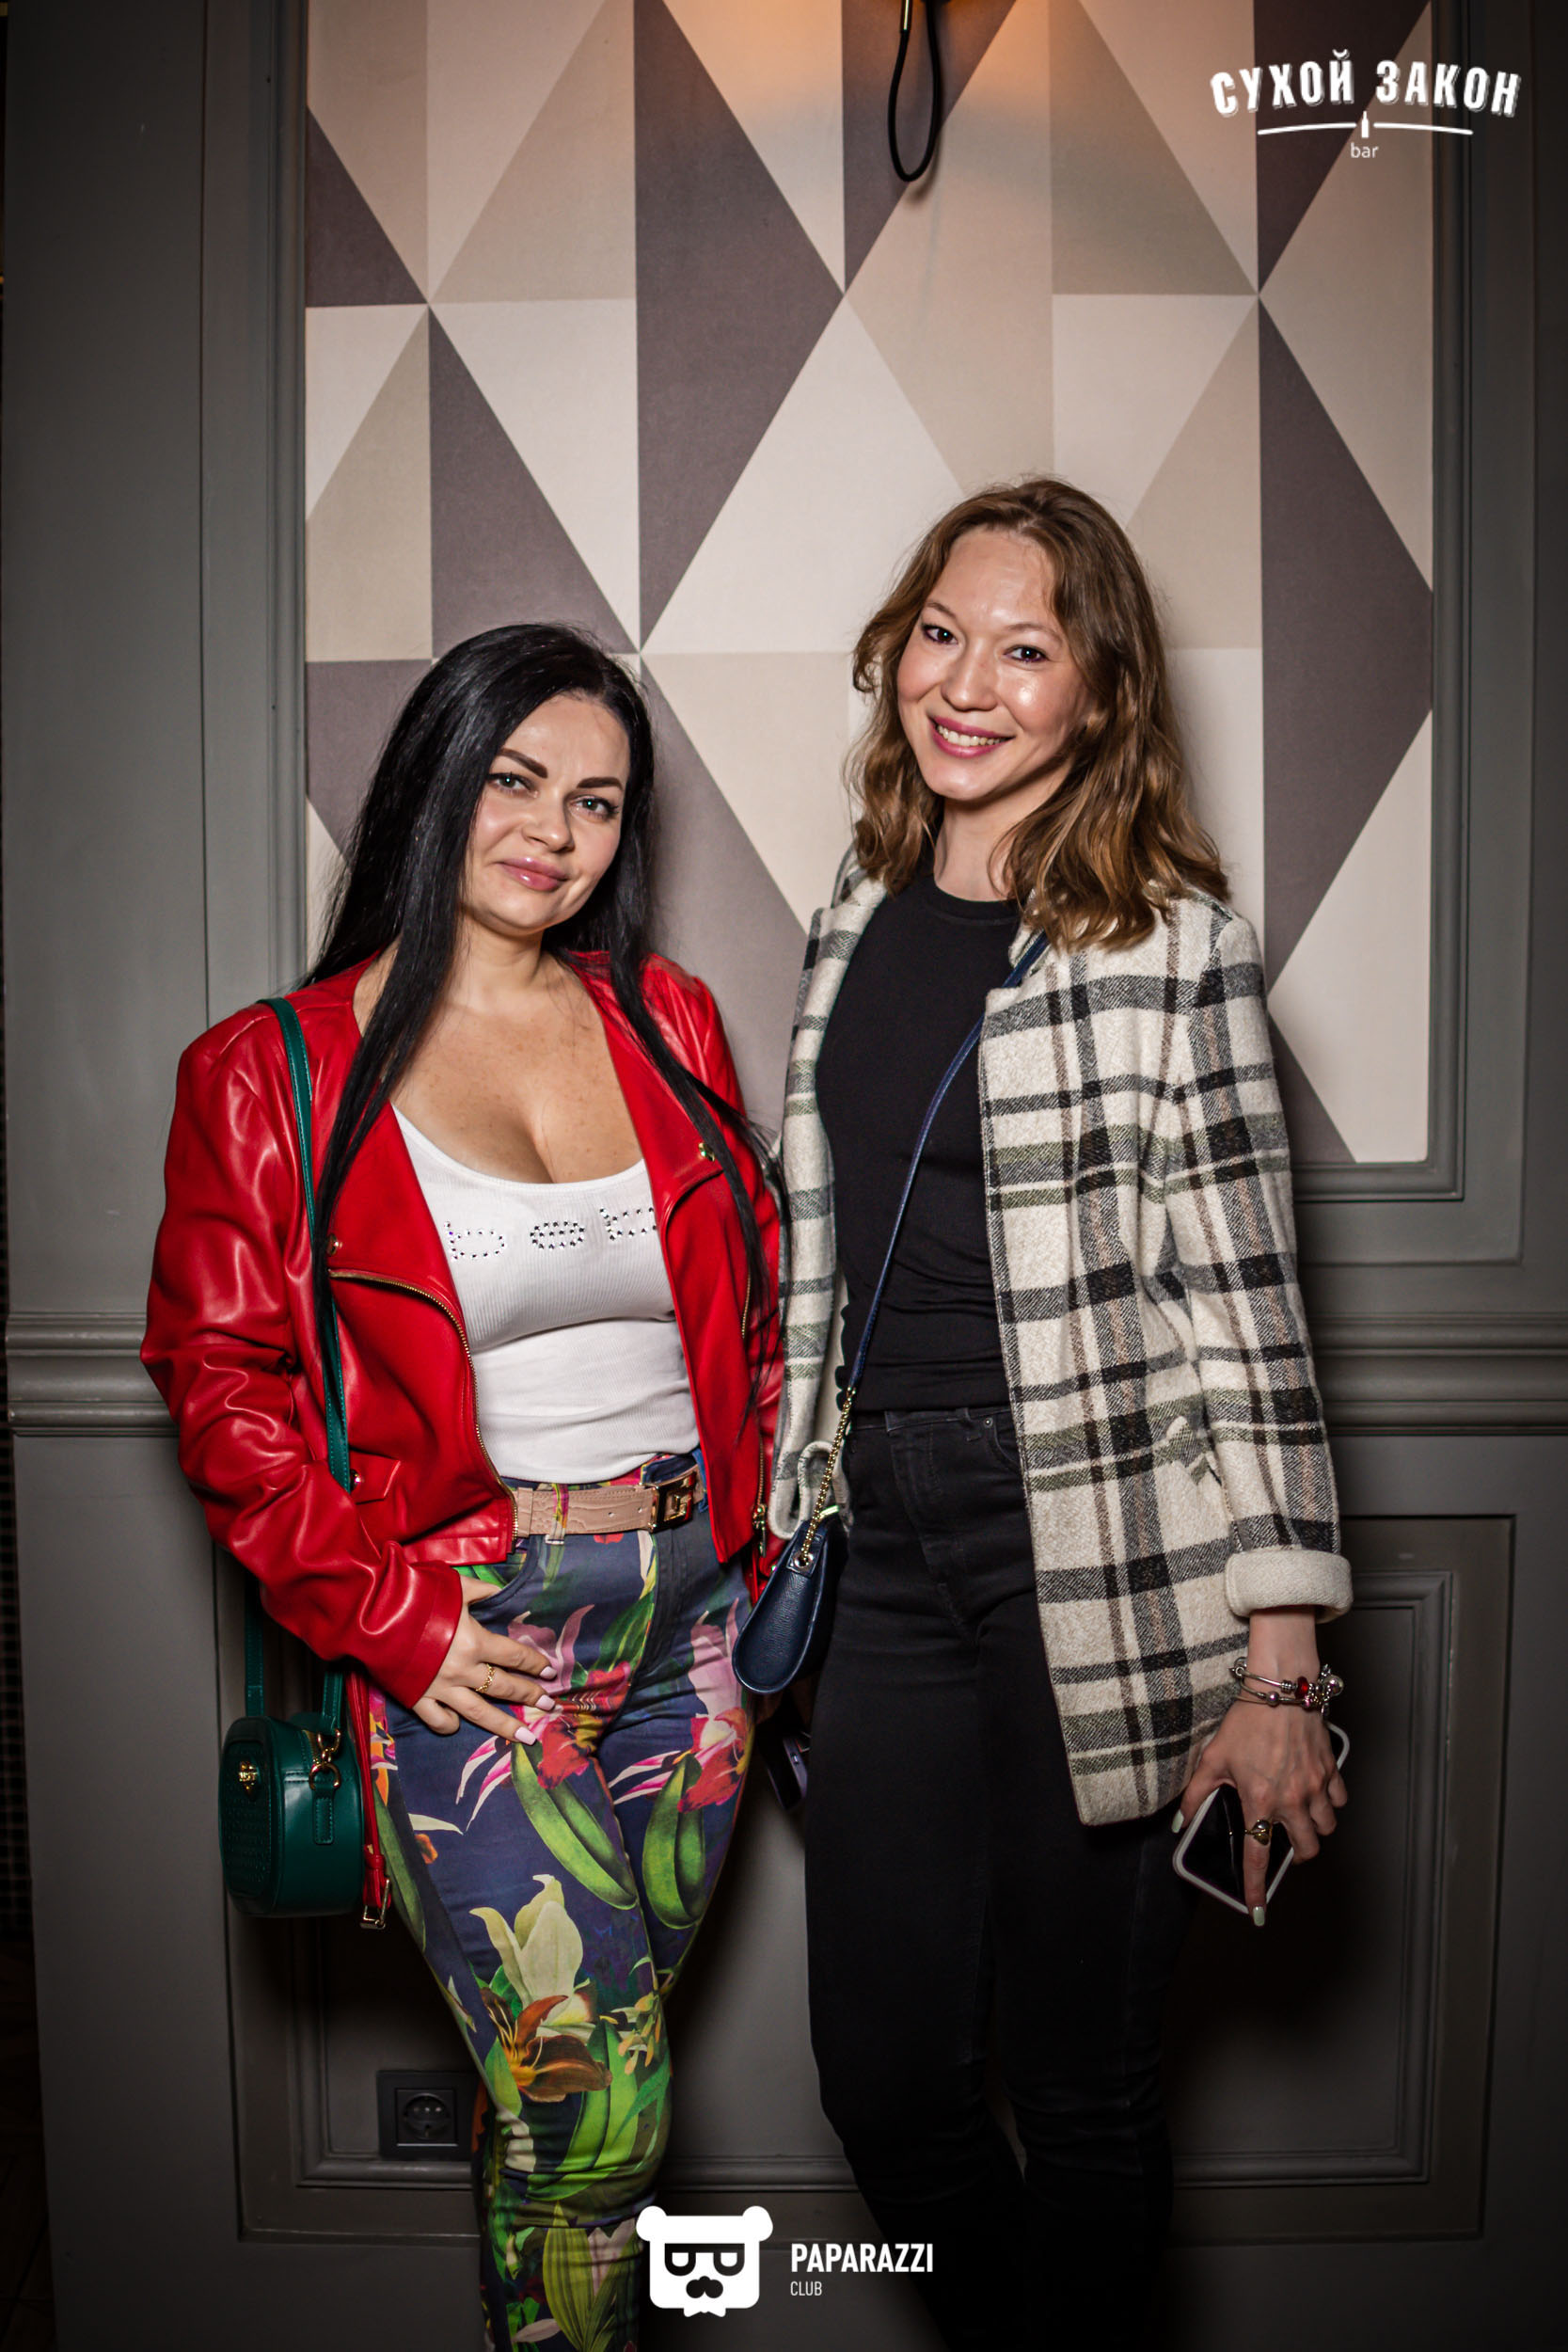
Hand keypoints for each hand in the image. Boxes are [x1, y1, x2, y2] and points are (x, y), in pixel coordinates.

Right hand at [412, 1575, 553, 1738]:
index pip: (515, 1656)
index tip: (550, 1673)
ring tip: (527, 1737)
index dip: (535, 1664)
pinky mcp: (418, 1699)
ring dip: (506, 1726)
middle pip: (505, 1687)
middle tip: (549, 1705)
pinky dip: (451, 1725)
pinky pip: (439, 1721)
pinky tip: (460, 1725)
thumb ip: (480, 1591)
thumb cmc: (416, 1597)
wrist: (373, 1615)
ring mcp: (441, 1688)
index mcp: (475, 1641)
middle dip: (530, 1696)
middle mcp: (463, 1669)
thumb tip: (499, 1591)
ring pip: (480, 1713)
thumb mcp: (454, 1586)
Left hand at [1179, 1702, 1346, 1920]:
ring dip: (1315, 1830)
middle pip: (1306, 1850)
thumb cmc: (1247, 1720)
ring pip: (1327, 1828)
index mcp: (1261, 1801)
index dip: (1256, 1888)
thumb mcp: (1213, 1757)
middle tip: (1285, 1845)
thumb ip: (1197, 1794)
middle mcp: (1293, 1800)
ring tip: (1300, 1818)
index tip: (1257, 1911)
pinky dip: (1331, 1803)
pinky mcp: (1330, 1770)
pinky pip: (1339, 1800)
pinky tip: (1317, 1794)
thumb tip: (1181, 1822)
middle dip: (1296, 1856)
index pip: (1258, 1857)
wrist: (1282, 1689)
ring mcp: (1316, 1786)